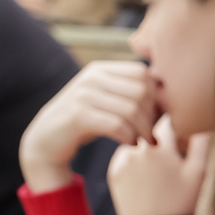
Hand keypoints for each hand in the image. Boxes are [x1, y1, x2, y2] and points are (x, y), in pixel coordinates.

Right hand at [18, 61, 154, 193]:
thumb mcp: (107, 102)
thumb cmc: (85, 123)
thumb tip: (169, 95)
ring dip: (144, 130)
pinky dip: (129, 137)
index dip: (156, 96)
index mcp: (101, 69)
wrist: (45, 141)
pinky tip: (131, 144)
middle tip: (152, 133)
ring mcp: (83, 95)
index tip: (158, 117)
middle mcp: (92, 77)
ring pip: (131, 109)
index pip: (142, 73)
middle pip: (141, 91)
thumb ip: (129, 94)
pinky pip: (116, 124)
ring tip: (145, 141)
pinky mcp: (77, 116)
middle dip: (153, 115)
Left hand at [107, 114, 210, 214]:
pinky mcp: (113, 173)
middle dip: (158, 138)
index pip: (168, 123)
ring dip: (144, 147)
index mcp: (161, 148)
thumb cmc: (181, 202)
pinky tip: (144, 178)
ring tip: (156, 169)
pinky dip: (133, 161)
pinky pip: (124, 157)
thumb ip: (201, 143)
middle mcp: (139, 150)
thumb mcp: (198, 173)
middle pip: (150, 131)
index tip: (181, 138)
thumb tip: (203, 123)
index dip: (176, 127)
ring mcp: (123, 162)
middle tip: (168, 157)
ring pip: (136, 143)